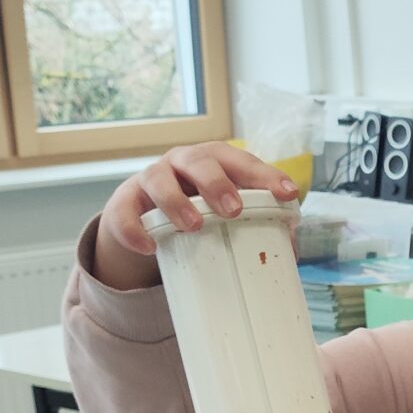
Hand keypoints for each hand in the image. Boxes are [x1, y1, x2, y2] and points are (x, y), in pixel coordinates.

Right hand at [90, 142, 300, 290]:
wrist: (142, 214)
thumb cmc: (196, 207)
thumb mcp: (222, 210)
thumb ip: (255, 223)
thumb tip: (288, 251)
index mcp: (214, 161)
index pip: (242, 162)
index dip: (265, 176)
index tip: (288, 193)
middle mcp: (182, 163)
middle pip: (200, 162)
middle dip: (217, 183)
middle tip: (233, 209)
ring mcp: (151, 179)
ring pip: (159, 180)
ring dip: (176, 201)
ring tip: (194, 226)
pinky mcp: (124, 202)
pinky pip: (125, 213)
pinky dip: (134, 229)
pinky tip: (149, 247)